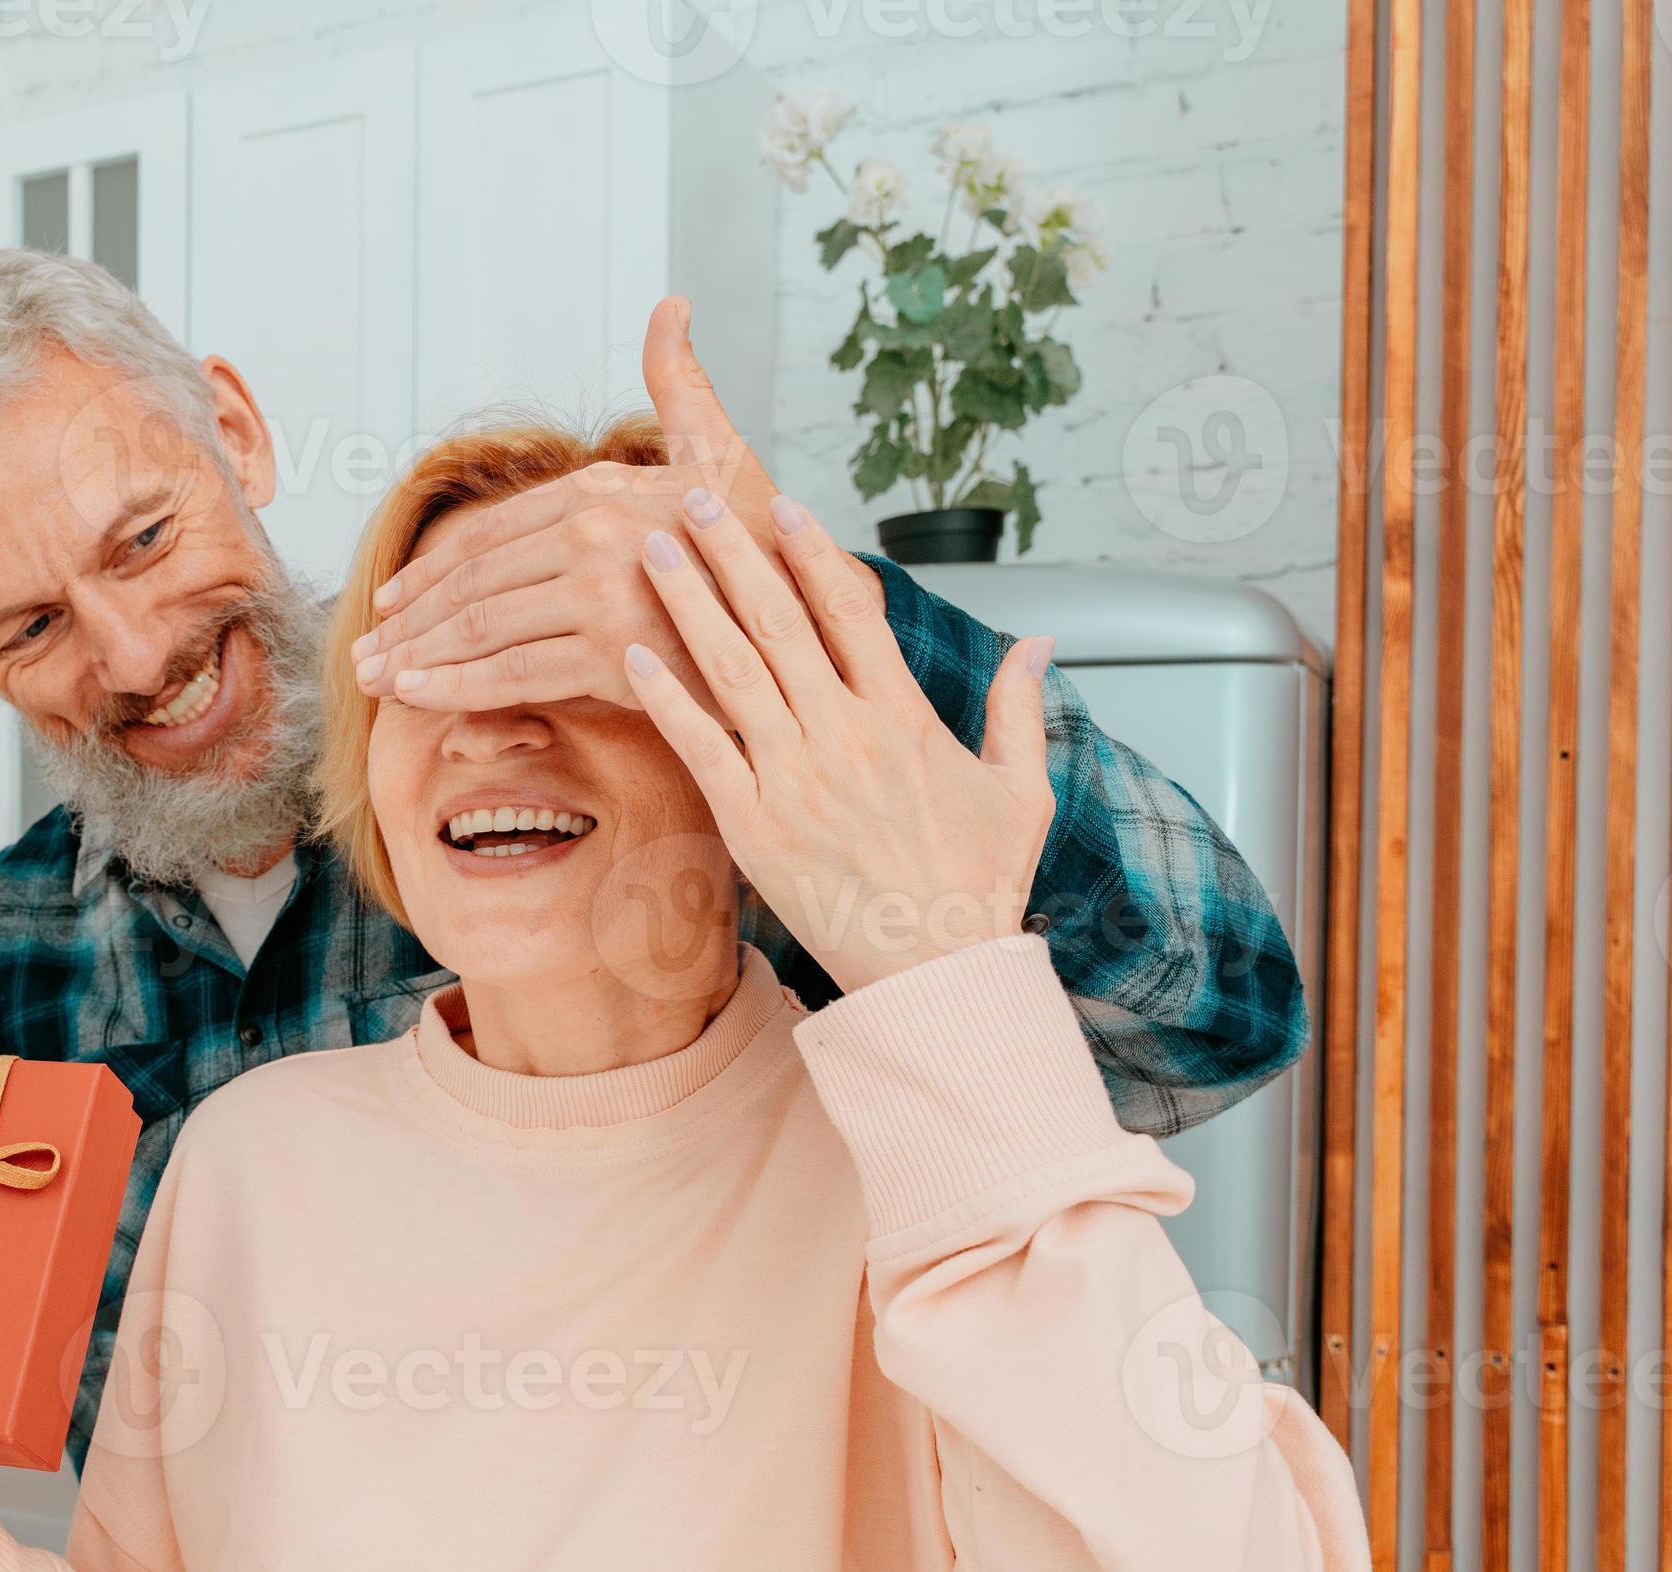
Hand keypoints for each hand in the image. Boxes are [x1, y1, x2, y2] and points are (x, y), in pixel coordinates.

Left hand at [351, 295, 870, 711]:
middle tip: (362, 648)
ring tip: (374, 679)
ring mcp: (602, 594)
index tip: (391, 600)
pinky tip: (414, 696)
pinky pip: (512, 673)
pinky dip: (453, 687)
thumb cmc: (760, 540)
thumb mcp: (719, 451)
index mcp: (602, 488)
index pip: (489, 534)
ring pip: (482, 628)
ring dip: (417, 655)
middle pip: (473, 582)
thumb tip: (670, 305)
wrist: (817, 615)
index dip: (431, 569)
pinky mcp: (612, 654)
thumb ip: (680, 385)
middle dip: (408, 620)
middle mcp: (594, 534)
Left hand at [621, 488, 1055, 994]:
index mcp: (905, 719)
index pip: (852, 610)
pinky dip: (666, 696)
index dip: (813, 551)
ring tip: (654, 550)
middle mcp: (844, 737)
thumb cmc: (976, 888)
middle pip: (779, 623)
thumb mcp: (1022, 791)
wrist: (936, 973)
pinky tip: (632, 652)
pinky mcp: (753, 826)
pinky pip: (701, 747)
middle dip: (733, 554)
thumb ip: (1019, 709)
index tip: (782, 505)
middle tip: (696, 498)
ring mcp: (794, 780)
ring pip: (732, 671)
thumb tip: (1039, 644)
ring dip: (689, 603)